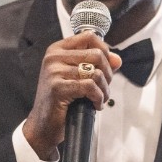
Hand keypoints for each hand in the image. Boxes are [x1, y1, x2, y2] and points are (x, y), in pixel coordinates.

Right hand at [23, 31, 121, 159]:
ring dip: (104, 89)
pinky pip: (90, 87)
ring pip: (96, 73)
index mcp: (57, 50)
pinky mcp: (58, 87)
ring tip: (100, 99)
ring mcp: (54, 71)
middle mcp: (53, 57)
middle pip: (96, 54)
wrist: (44, 125)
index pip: (89, 36)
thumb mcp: (78, 78)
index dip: (105, 50)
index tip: (107, 67)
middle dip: (107, 74)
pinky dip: (98, 98)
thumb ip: (97, 65)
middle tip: (104, 88)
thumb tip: (117, 59)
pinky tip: (95, 105)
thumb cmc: (61, 101)